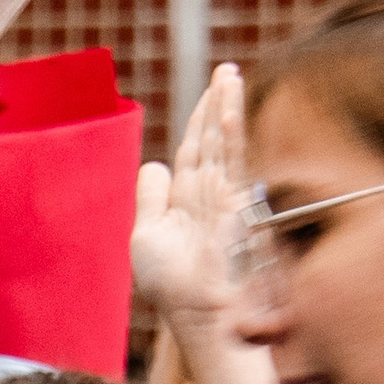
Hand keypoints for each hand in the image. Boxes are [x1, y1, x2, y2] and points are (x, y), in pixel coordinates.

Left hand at [130, 63, 278, 383]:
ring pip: (224, 142)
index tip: (205, 96)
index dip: (196, 124)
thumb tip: (152, 164)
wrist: (196, 312)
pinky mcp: (237, 202)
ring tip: (230, 74)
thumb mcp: (147, 237)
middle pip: (210, 140)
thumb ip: (150, 199)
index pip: (192, 153)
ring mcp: (225, 196)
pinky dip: (231, 132)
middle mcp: (208, 194)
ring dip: (227, 107)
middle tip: (225, 71)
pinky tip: (229, 106)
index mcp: (187, 201)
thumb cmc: (172, 285)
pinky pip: (233, 159)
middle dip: (216, 105)